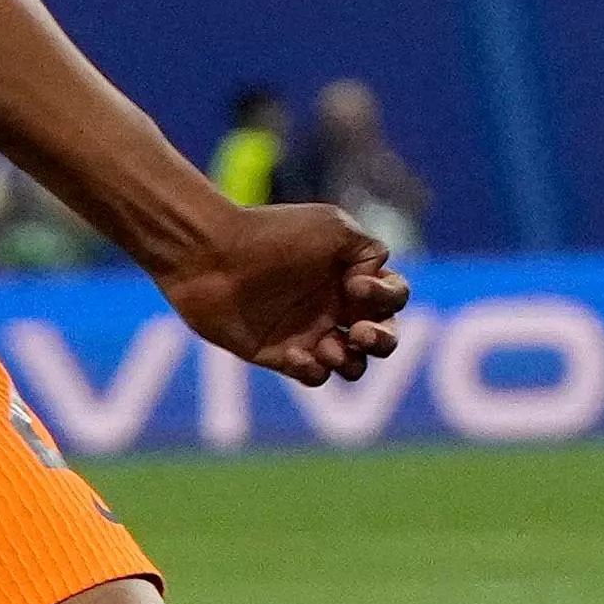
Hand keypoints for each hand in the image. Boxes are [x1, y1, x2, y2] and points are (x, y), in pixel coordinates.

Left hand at [156, 204, 407, 384]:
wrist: (211, 257)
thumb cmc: (272, 236)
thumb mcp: (333, 227)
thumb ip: (370, 250)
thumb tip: (371, 284)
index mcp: (350, 274)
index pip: (393, 297)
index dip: (387, 298)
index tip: (356, 287)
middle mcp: (333, 306)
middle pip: (383, 338)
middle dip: (382, 340)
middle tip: (359, 333)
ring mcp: (308, 332)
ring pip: (354, 365)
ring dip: (351, 360)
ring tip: (328, 346)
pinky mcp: (281, 356)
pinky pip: (314, 376)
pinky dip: (314, 370)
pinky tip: (295, 354)